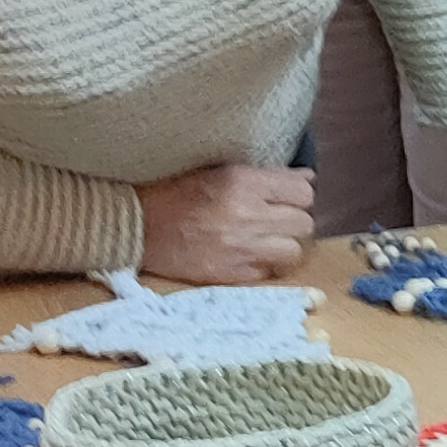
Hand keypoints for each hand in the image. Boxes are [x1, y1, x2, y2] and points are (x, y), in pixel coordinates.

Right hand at [137, 162, 315, 283]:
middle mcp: (248, 215)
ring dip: (285, 247)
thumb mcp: (221, 171)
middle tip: (278, 221)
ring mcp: (242, 249)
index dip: (299, 196)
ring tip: (268, 242)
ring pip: (294, 252)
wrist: (138, 226)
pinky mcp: (232, 275)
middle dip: (294, 222)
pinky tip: (249, 258)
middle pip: (304, 223)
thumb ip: (266, 176)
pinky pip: (270, 274)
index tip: (288, 199)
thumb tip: (308, 178)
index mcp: (244, 182)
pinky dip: (265, 267)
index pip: (304, 190)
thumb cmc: (177, 194)